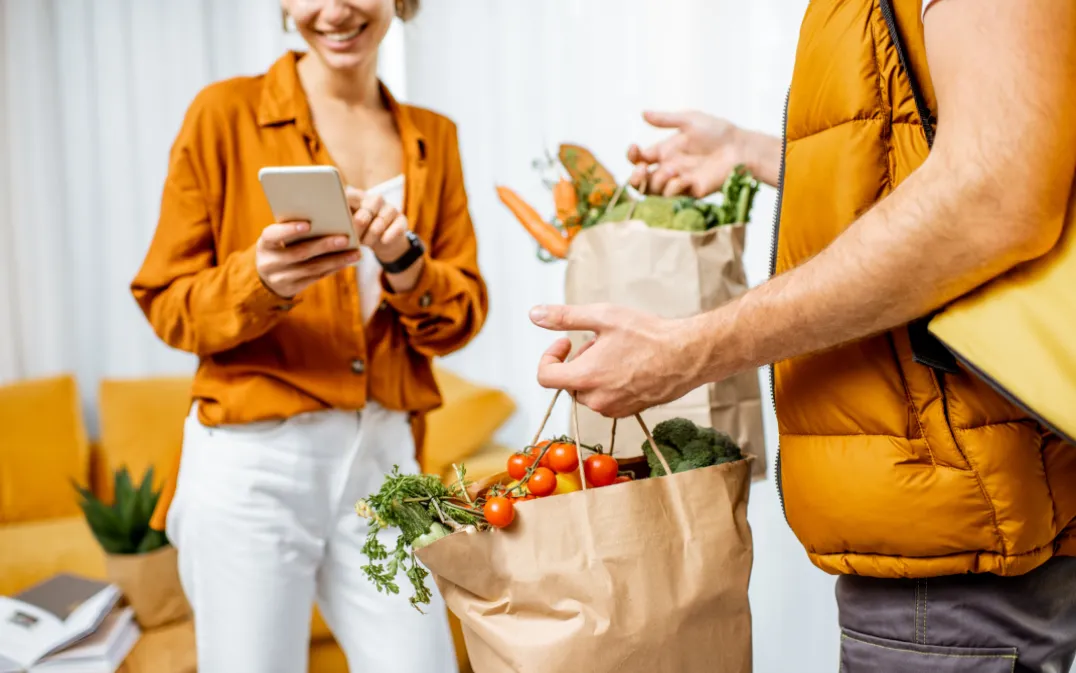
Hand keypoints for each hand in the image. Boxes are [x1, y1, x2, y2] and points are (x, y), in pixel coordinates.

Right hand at [256, 221, 359, 298]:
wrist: (266, 276)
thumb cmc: (279, 246)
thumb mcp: (278, 237)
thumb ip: (293, 229)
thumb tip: (326, 215)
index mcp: (264, 244)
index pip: (273, 235)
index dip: (289, 230)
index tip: (308, 224)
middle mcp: (270, 263)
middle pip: (299, 253)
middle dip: (324, 245)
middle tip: (345, 238)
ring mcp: (280, 278)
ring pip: (312, 268)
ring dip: (336, 260)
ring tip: (355, 252)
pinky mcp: (292, 288)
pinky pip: (316, 277)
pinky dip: (334, 268)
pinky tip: (348, 261)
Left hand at [345, 187, 409, 262]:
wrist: (384, 242)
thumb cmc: (360, 233)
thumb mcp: (348, 228)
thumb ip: (340, 222)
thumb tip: (329, 225)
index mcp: (358, 197)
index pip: (350, 196)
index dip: (344, 207)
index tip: (340, 220)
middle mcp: (375, 200)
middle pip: (367, 209)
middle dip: (359, 225)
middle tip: (353, 237)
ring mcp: (390, 209)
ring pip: (381, 221)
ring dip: (372, 235)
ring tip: (365, 243)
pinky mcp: (401, 220)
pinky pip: (396, 227)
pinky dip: (389, 235)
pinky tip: (383, 241)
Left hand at [529, 303, 702, 417]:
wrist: (688, 355)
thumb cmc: (649, 335)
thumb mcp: (603, 317)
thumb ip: (565, 317)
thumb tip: (535, 315)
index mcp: (585, 378)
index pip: (545, 377)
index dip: (550, 356)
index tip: (565, 342)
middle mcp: (596, 400)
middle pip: (570, 382)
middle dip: (580, 361)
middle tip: (603, 341)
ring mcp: (614, 408)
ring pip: (589, 390)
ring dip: (595, 371)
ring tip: (620, 351)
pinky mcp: (629, 411)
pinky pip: (607, 398)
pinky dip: (611, 382)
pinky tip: (631, 365)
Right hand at [628, 110, 746, 197]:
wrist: (740, 148)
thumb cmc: (718, 132)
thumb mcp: (690, 120)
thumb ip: (666, 119)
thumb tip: (643, 113)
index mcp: (665, 152)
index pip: (638, 159)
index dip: (632, 156)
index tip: (635, 148)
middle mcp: (668, 168)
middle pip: (639, 181)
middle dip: (635, 178)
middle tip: (642, 170)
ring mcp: (677, 182)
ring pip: (653, 191)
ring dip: (657, 181)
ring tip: (673, 169)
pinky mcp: (689, 193)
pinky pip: (672, 197)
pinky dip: (674, 188)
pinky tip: (685, 179)